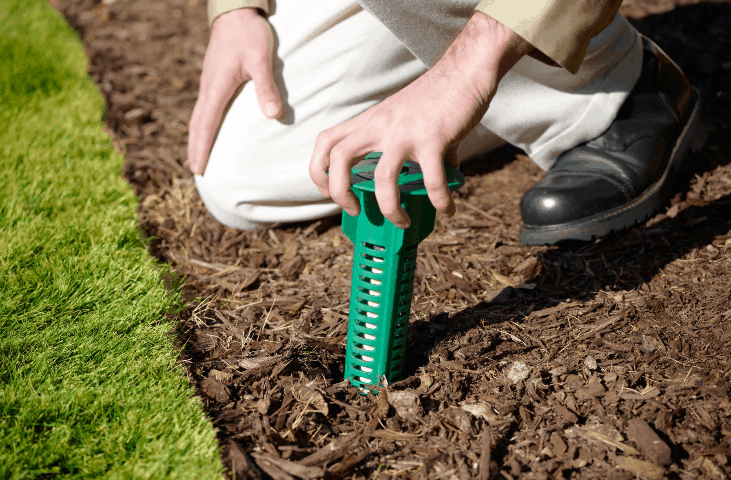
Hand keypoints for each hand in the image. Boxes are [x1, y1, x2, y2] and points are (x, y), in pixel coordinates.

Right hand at [188, 8, 281, 174]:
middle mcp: (208, 88)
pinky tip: (210, 129)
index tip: (198, 168)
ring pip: (199, 116)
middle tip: (196, 170)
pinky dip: (203, 124)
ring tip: (199, 155)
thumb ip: (267, 87)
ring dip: (197, 137)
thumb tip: (273, 116)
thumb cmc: (249, 34)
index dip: (201, 148)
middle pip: (197, 124)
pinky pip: (205, 107)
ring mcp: (209, 83)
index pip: (206, 125)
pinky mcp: (213, 78)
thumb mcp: (261, 59)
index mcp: (216, 88)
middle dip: (195, 148)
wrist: (235, 10)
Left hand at [309, 12, 531, 228]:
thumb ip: (411, 148)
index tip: (328, 192)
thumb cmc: (438, 95)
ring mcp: (405, 132)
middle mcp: (381, 125)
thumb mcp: (407, 117)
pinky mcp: (433, 138)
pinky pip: (432, 179)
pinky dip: (439, 200)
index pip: (327, 141)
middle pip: (339, 158)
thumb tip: (432, 180)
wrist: (465, 71)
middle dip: (340, 193)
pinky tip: (448, 208)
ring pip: (382, 177)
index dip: (318, 170)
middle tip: (355, 209)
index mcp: (371, 120)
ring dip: (389, 207)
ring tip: (402, 222)